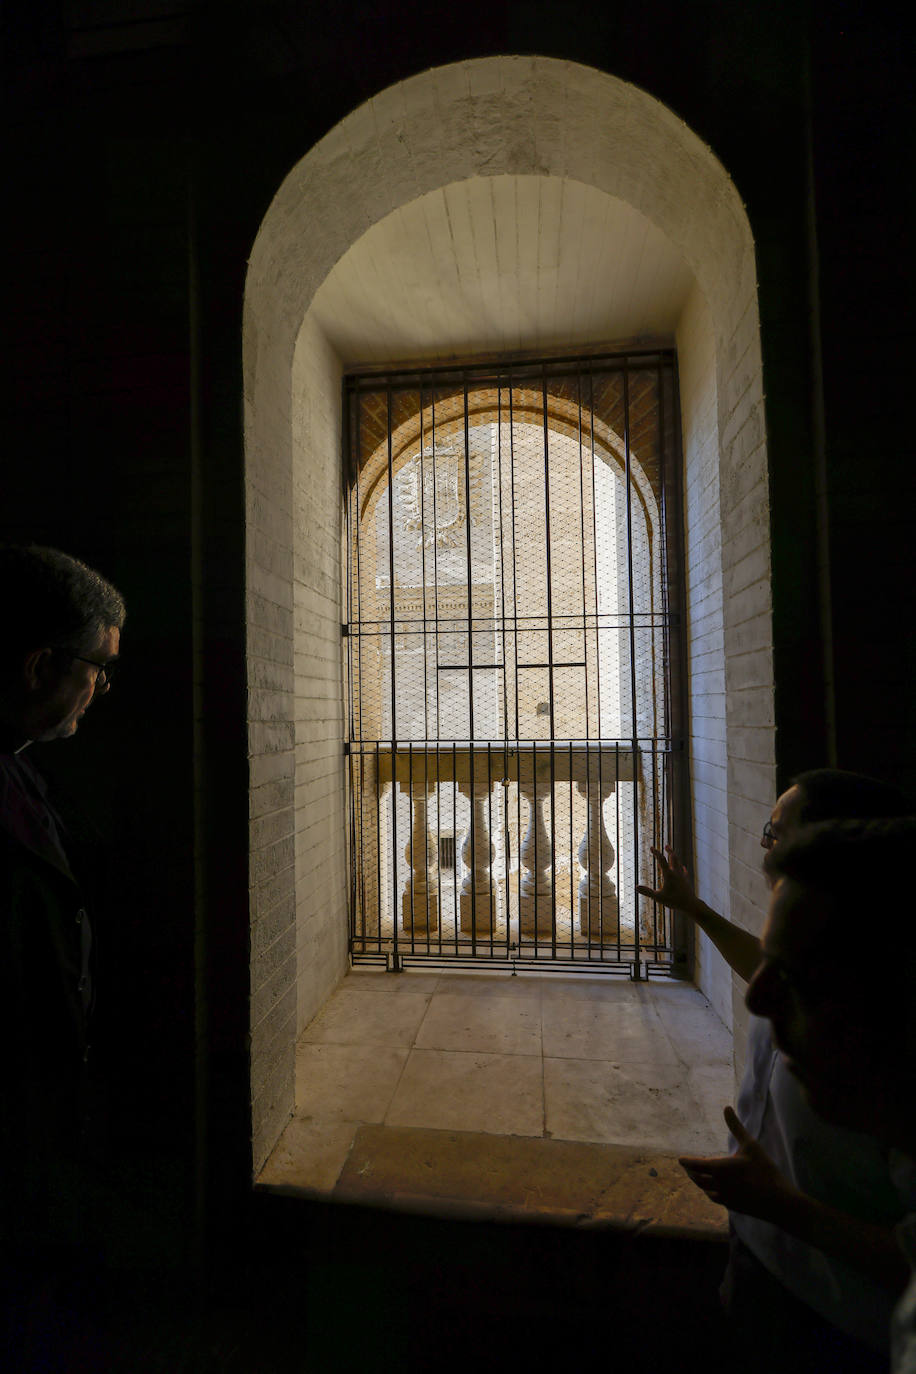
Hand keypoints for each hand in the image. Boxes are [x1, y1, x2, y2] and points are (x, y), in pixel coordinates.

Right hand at [637, 845, 697, 912]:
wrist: (690, 905)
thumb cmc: (674, 901)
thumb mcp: (658, 898)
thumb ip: (647, 892)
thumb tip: (636, 887)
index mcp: (669, 875)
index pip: (661, 860)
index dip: (656, 853)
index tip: (651, 847)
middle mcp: (676, 873)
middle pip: (673, 858)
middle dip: (669, 851)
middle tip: (666, 846)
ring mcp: (682, 876)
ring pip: (679, 863)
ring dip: (675, 857)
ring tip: (672, 853)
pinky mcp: (686, 880)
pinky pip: (684, 871)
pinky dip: (681, 868)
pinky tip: (682, 867)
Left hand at [678, 1107, 796, 1222]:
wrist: (778, 1201)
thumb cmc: (764, 1170)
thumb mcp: (751, 1145)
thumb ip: (736, 1127)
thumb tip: (726, 1107)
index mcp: (719, 1169)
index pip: (695, 1165)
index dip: (686, 1162)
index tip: (680, 1160)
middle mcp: (718, 1184)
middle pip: (697, 1178)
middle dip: (691, 1172)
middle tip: (688, 1167)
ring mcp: (725, 1198)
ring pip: (705, 1190)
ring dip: (699, 1182)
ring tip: (698, 1176)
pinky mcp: (732, 1206)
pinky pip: (715, 1198)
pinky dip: (710, 1192)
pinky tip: (714, 1189)